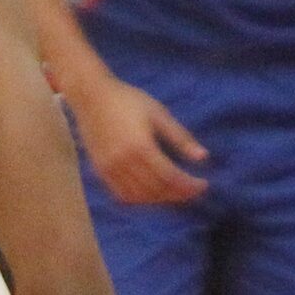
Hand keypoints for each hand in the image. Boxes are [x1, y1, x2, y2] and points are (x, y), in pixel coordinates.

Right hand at [72, 76, 208, 205]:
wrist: (91, 96)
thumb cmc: (128, 100)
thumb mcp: (159, 114)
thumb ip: (180, 137)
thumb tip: (203, 157)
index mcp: (141, 147)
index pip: (170, 176)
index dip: (188, 185)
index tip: (203, 185)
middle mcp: (124, 162)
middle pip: (155, 190)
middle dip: (177, 194)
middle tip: (192, 191)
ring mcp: (110, 169)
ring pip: (138, 196)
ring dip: (159, 198)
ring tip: (174, 192)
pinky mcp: (101, 171)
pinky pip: (122, 194)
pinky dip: (139, 198)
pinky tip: (151, 193)